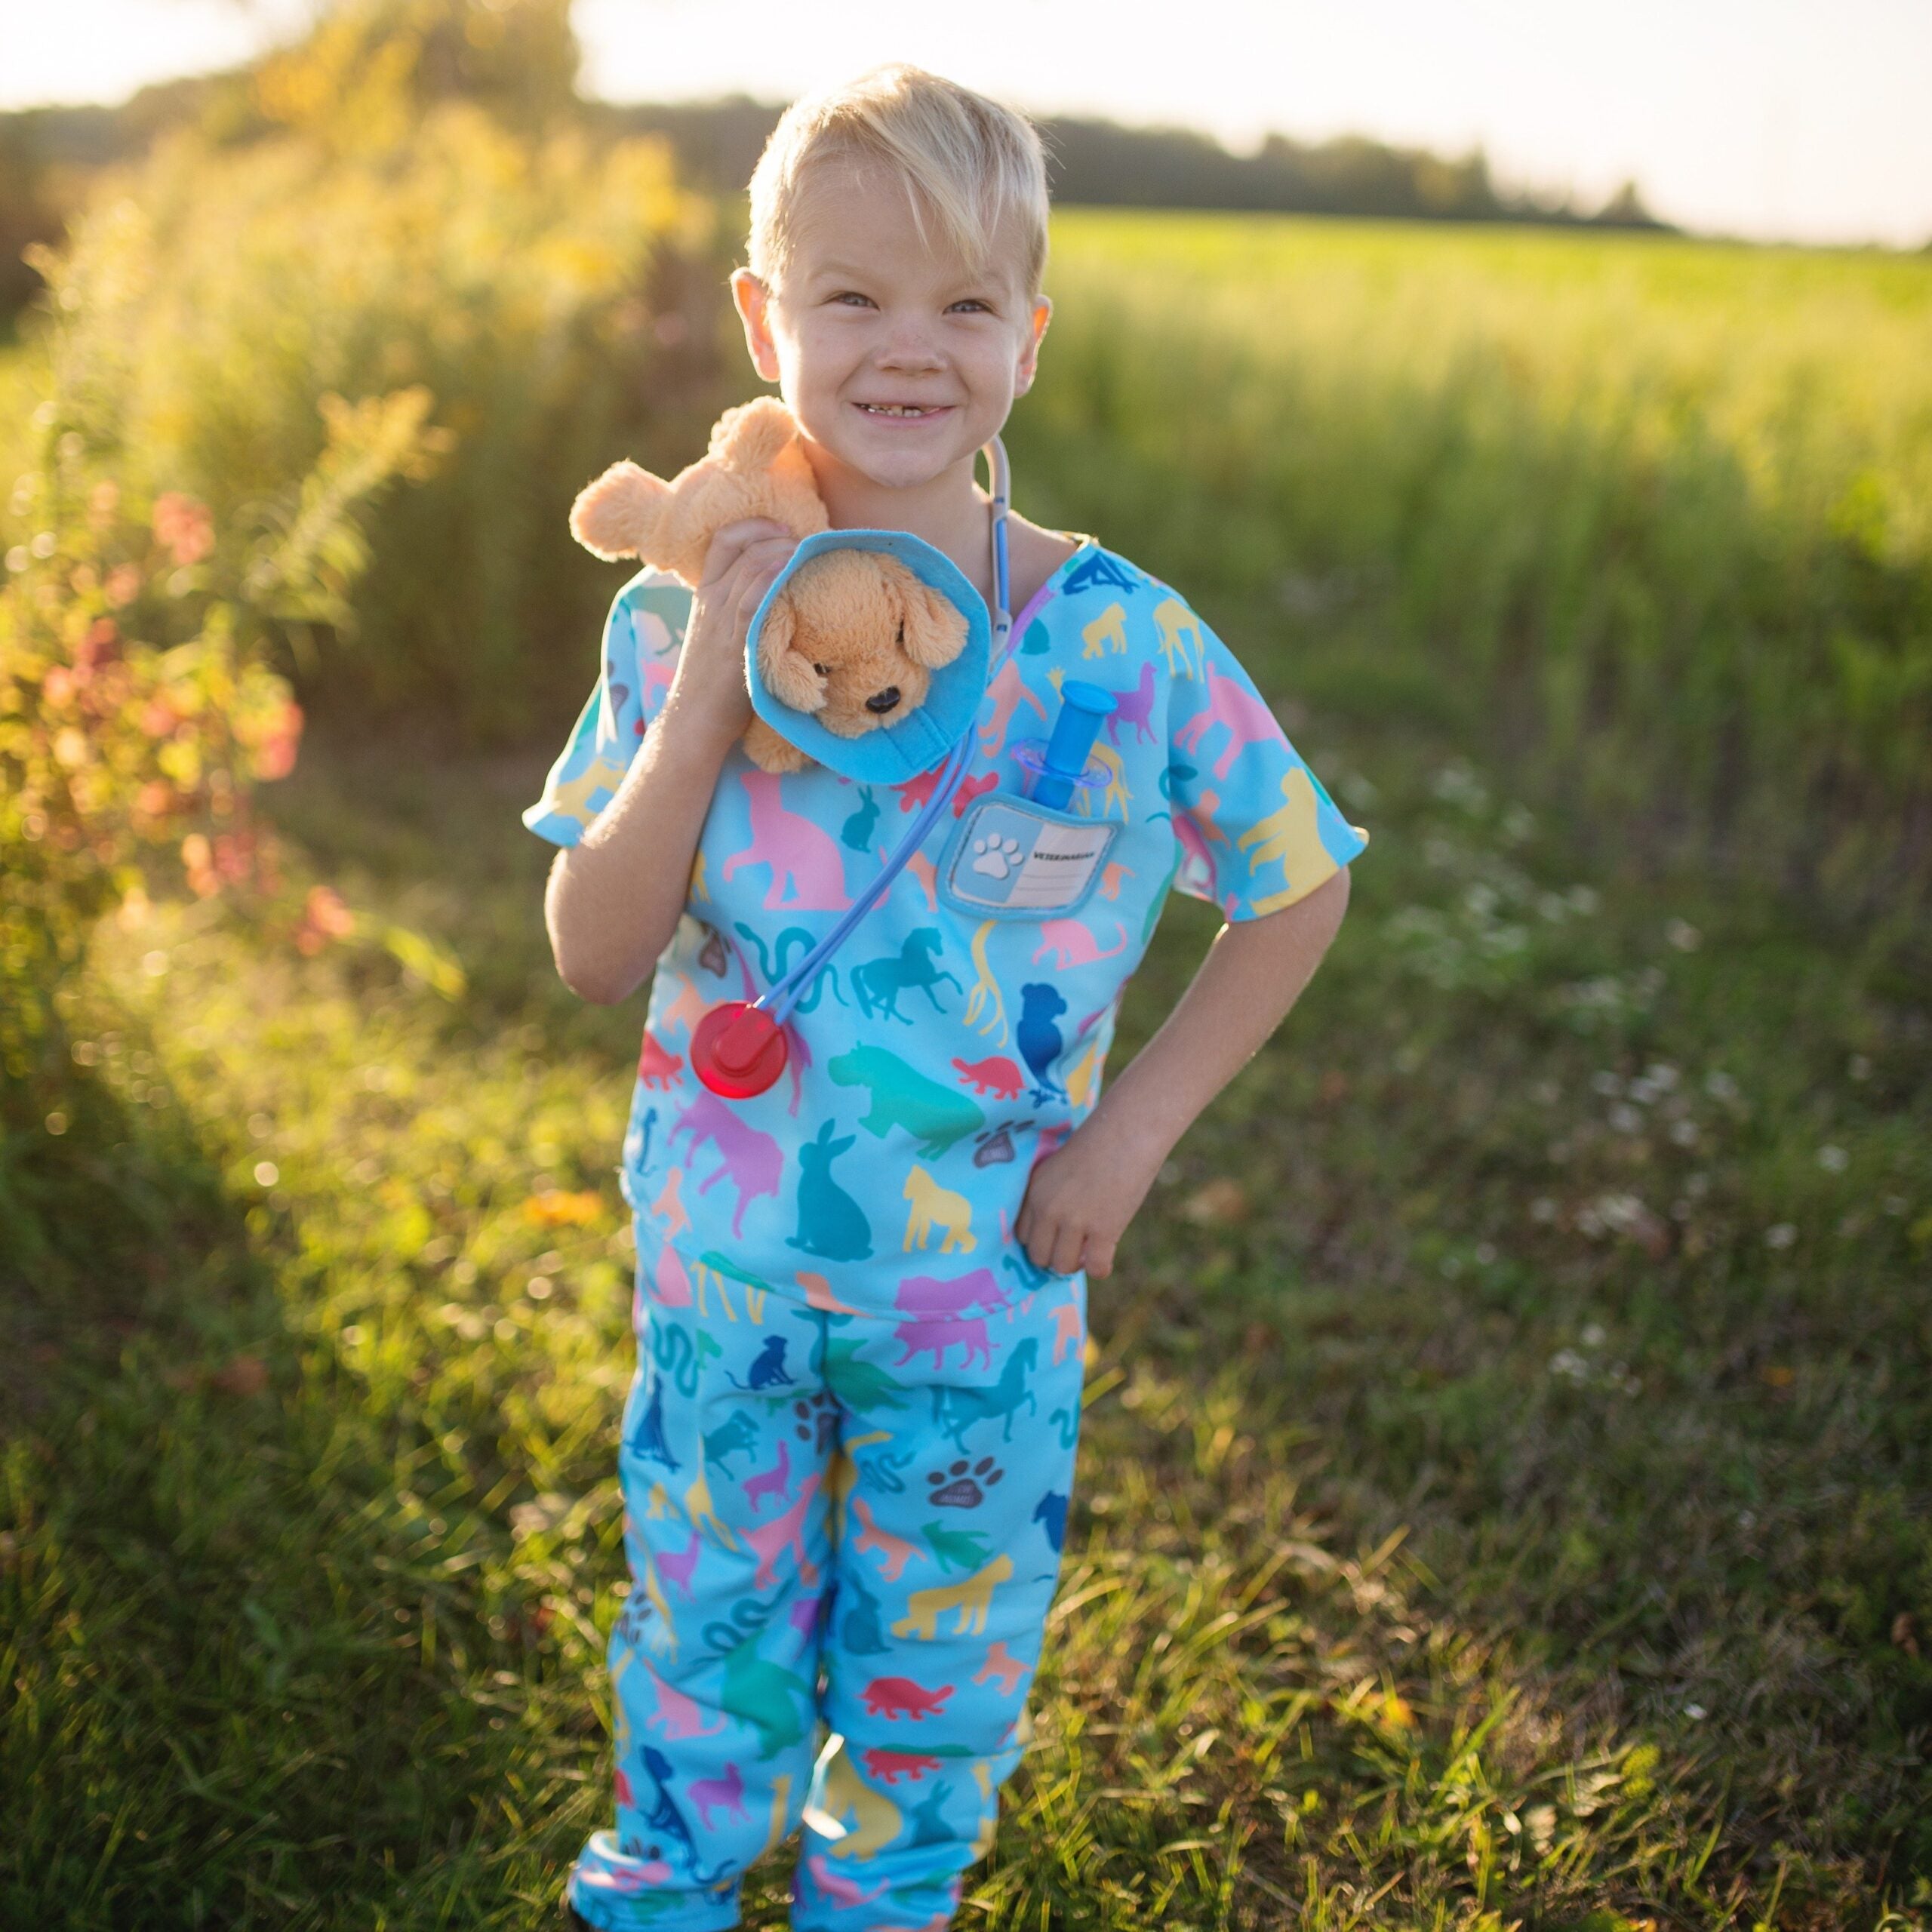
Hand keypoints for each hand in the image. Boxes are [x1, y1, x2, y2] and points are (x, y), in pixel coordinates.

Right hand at [673, 518, 800, 739]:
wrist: (694, 717)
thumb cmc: (713, 680)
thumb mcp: (719, 633)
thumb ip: (738, 609)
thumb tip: (776, 593)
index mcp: (705, 594)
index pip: (724, 541)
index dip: (755, 526)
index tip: (782, 528)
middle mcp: (711, 600)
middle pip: (744, 548)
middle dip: (778, 536)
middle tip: (804, 542)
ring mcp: (721, 620)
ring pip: (750, 568)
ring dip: (781, 552)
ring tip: (805, 552)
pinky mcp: (735, 643)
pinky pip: (753, 601)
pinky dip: (772, 580)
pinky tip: (791, 572)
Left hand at [1013, 1114, 1164, 1279]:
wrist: (1128, 1132)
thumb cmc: (1099, 1144)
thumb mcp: (1060, 1167)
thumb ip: (1053, 1194)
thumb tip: (1058, 1229)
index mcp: (1035, 1191)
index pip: (1023, 1235)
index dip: (1041, 1240)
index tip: (1056, 1238)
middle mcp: (1048, 1209)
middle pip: (1039, 1256)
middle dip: (1055, 1256)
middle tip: (1074, 1247)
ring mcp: (1075, 1221)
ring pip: (1062, 1266)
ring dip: (1076, 1264)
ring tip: (1089, 1250)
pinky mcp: (1103, 1230)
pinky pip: (1095, 1268)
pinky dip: (1100, 1268)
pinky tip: (1106, 1257)